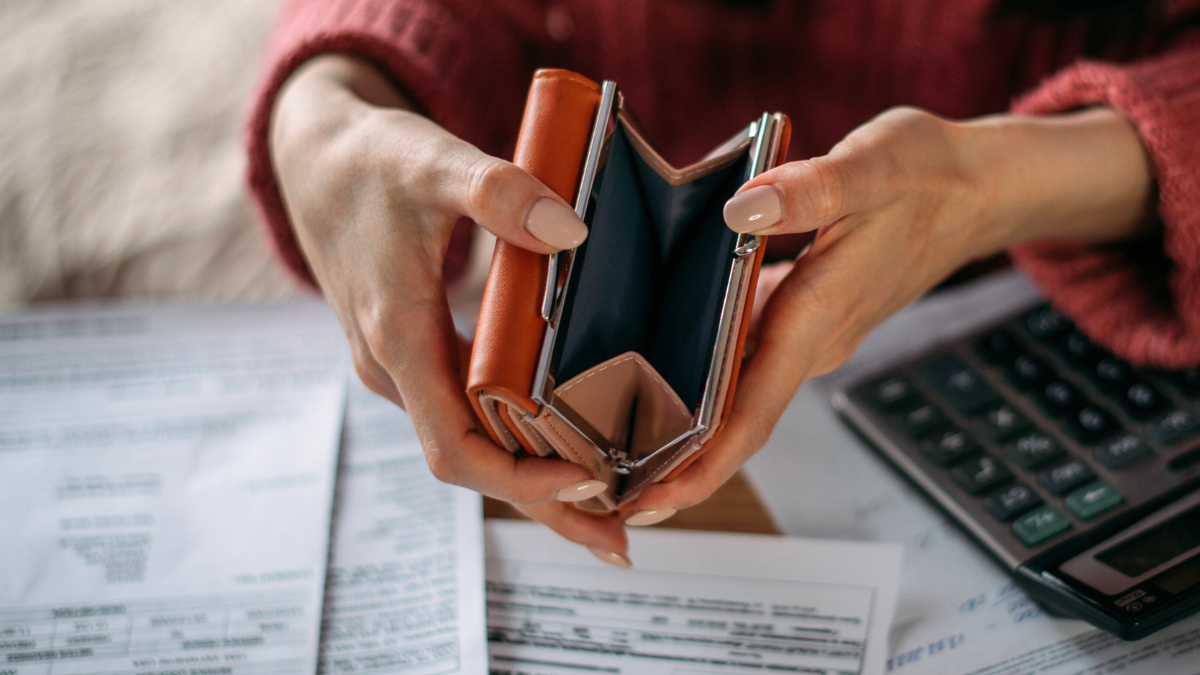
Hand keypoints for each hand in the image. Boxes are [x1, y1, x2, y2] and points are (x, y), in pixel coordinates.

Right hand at [270, 55, 627, 558]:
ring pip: (474, 444)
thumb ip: (496, 191)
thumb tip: (572, 232)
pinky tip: (568, 438)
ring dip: (536, 479)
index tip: (588, 483)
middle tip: (621, 542)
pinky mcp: (418, 351)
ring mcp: (406, 366)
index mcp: (398, 339)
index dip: (520, 480)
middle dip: (546, 508)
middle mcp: (398, 369)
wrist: (316, 156)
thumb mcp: (430, 161)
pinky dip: (520, 436)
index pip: (455, 447)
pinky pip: (471, 412)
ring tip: (612, 503)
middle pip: (474, 466)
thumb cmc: (369, 160)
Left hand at [630, 105, 1154, 518]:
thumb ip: (806, 191)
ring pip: (742, 393)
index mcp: (819, 316)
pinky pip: (751, 357)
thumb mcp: (869, 169)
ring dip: (690, 425)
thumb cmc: (929, 177)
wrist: (979, 189)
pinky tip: (665, 362)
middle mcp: (813, 340)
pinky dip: (709, 373)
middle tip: (612, 490)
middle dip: (680, 465)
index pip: (753, 413)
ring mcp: (812, 333)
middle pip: (739, 421)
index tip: (652, 500)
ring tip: (623, 443)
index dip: (701, 465)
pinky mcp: (810, 315)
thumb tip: (738, 210)